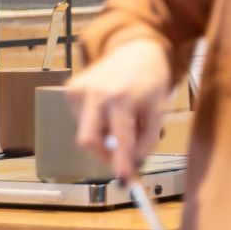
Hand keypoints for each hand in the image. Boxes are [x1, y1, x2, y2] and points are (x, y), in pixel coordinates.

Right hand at [66, 38, 174, 180]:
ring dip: (104, 137)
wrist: (135, 49)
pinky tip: (108, 109)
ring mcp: (80, 90)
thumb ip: (148, 138)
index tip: (124, 180)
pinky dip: (96, 123)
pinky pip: (81, 120)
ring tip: (121, 120)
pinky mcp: (71, 88)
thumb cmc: (150, 80)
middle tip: (120, 159)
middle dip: (104, 155)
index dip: (121, 163)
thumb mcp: (159, 109)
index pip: (120, 139)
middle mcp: (97, 93)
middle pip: (88, 141)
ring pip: (85, 133)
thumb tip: (133, 163)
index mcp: (122, 98)